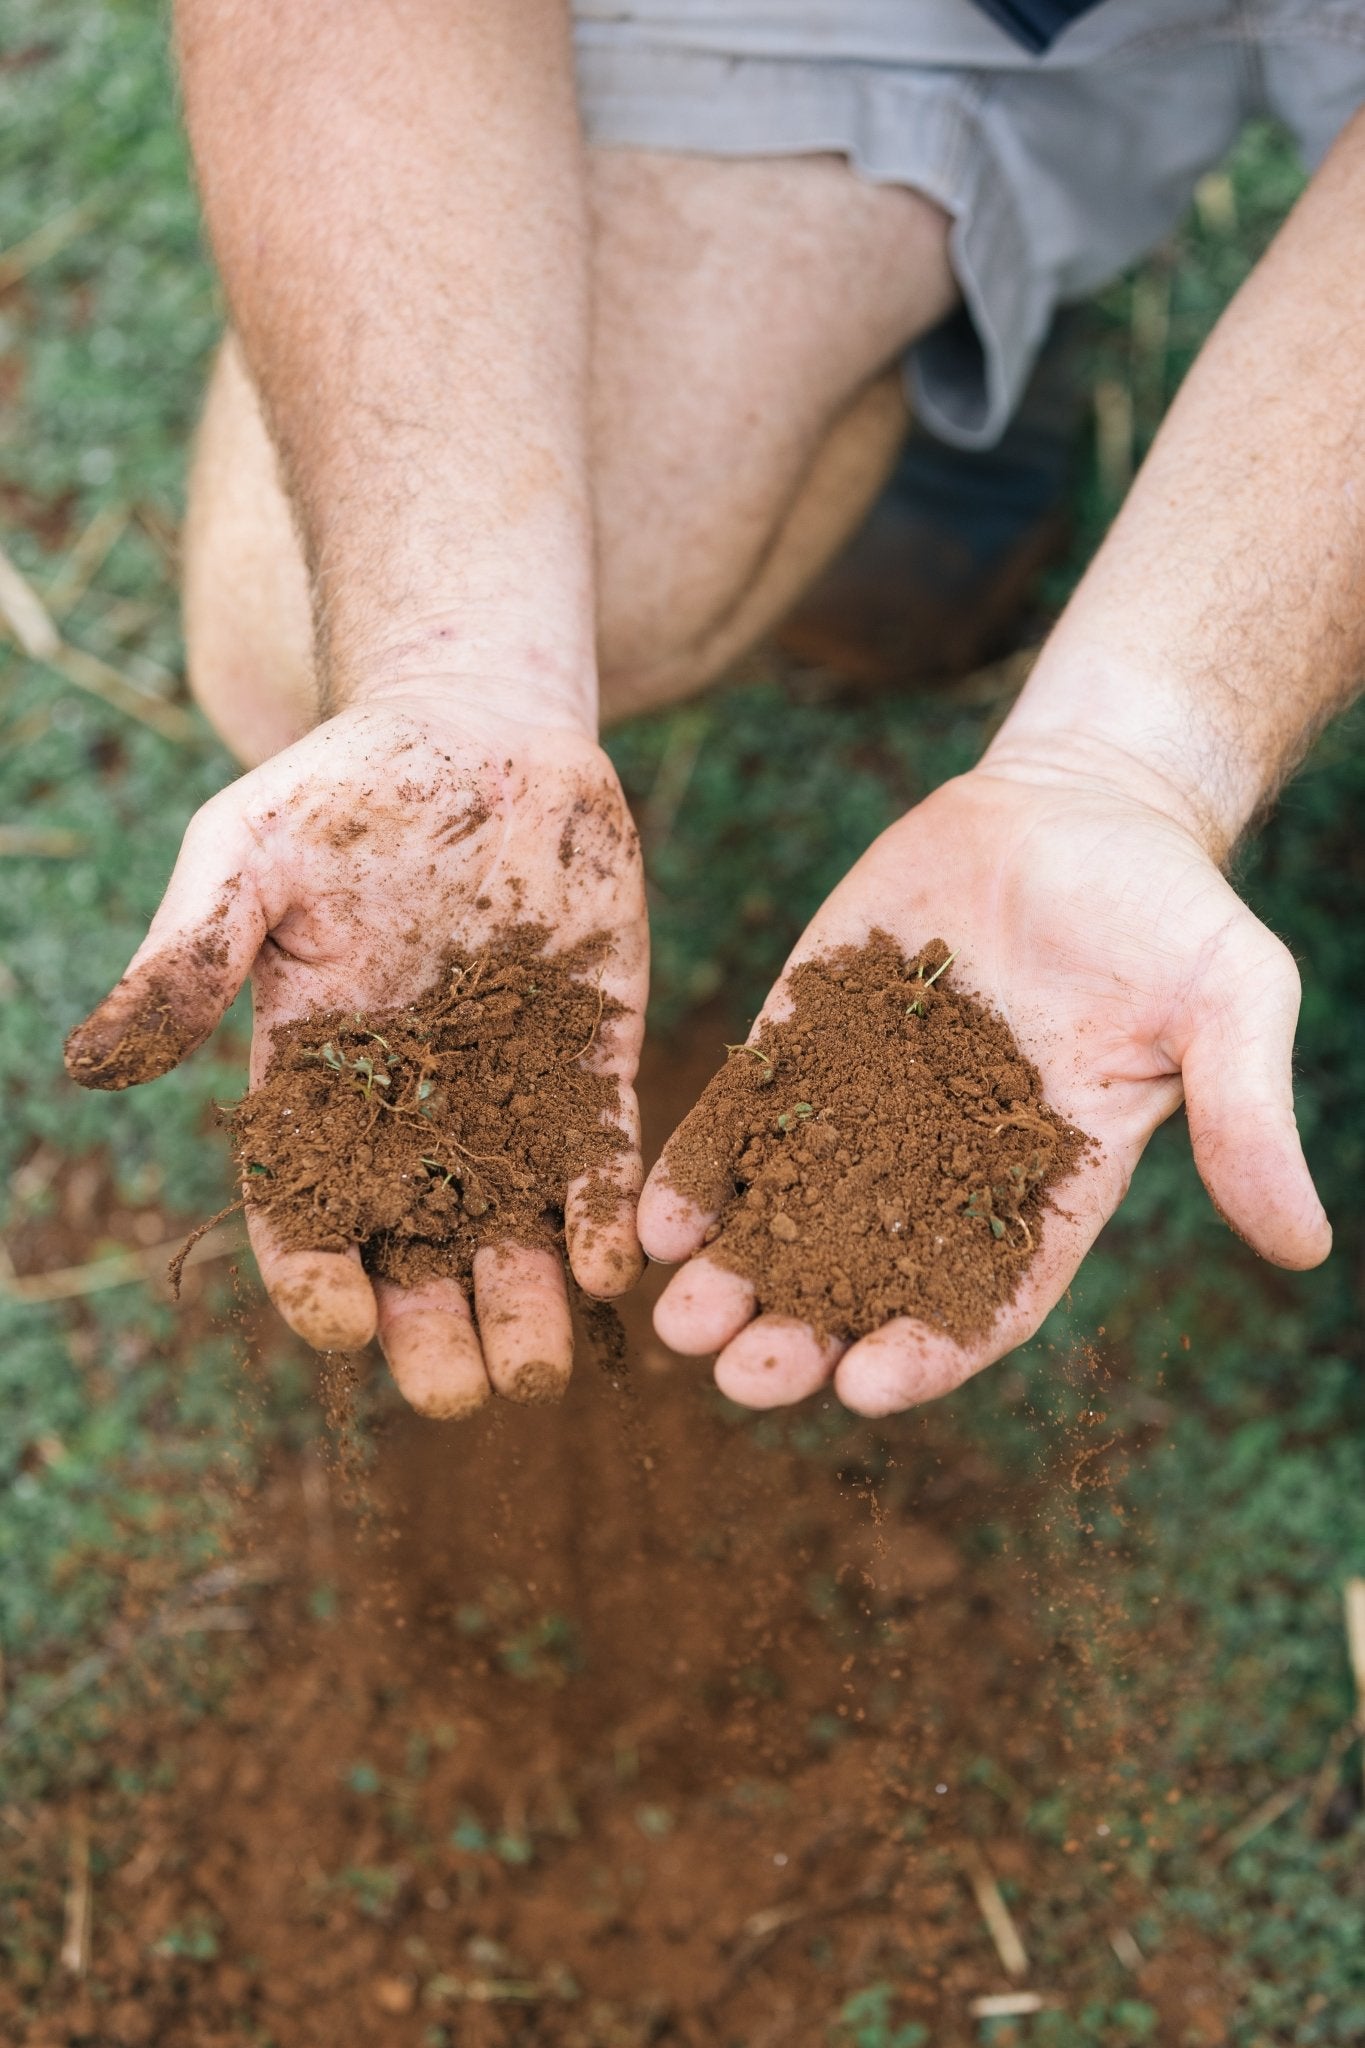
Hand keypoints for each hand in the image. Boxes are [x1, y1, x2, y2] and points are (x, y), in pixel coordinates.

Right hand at [66, 694, 647, 1417]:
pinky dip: (606, 1220)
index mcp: (315, 1085)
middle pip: (417, 1253)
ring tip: (539, 1371)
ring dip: (527, 1305)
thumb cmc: (348, 789)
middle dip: (434, 1330)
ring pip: (513, 1233)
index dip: (315, 1275)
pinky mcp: (592, 1066)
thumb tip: (93, 1061)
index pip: (306, 1211)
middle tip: (458, 1390)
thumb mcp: (249, 857)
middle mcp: (412, 1115)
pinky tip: (615, 1267)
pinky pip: (601, 1165)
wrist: (484, 733)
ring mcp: (508, 1097)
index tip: (338, 1323)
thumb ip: (191, 956)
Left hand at [638, 758, 1328, 1414]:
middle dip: (802, 1331)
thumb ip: (1247, 1115)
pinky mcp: (809, 1036)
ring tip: (677, 1318)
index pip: (985, 1295)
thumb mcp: (1231, 998)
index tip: (863, 1385)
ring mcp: (868, 1102)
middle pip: (867, 1278)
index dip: (927, 1349)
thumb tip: (1305, 1249)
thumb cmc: (1169, 905)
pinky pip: (748, 1120)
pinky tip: (656, 1216)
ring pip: (791, 1214)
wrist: (1077, 803)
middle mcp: (946, 1165)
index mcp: (1048, 1183)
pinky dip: (706, 1171)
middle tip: (743, 1374)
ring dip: (734, 1276)